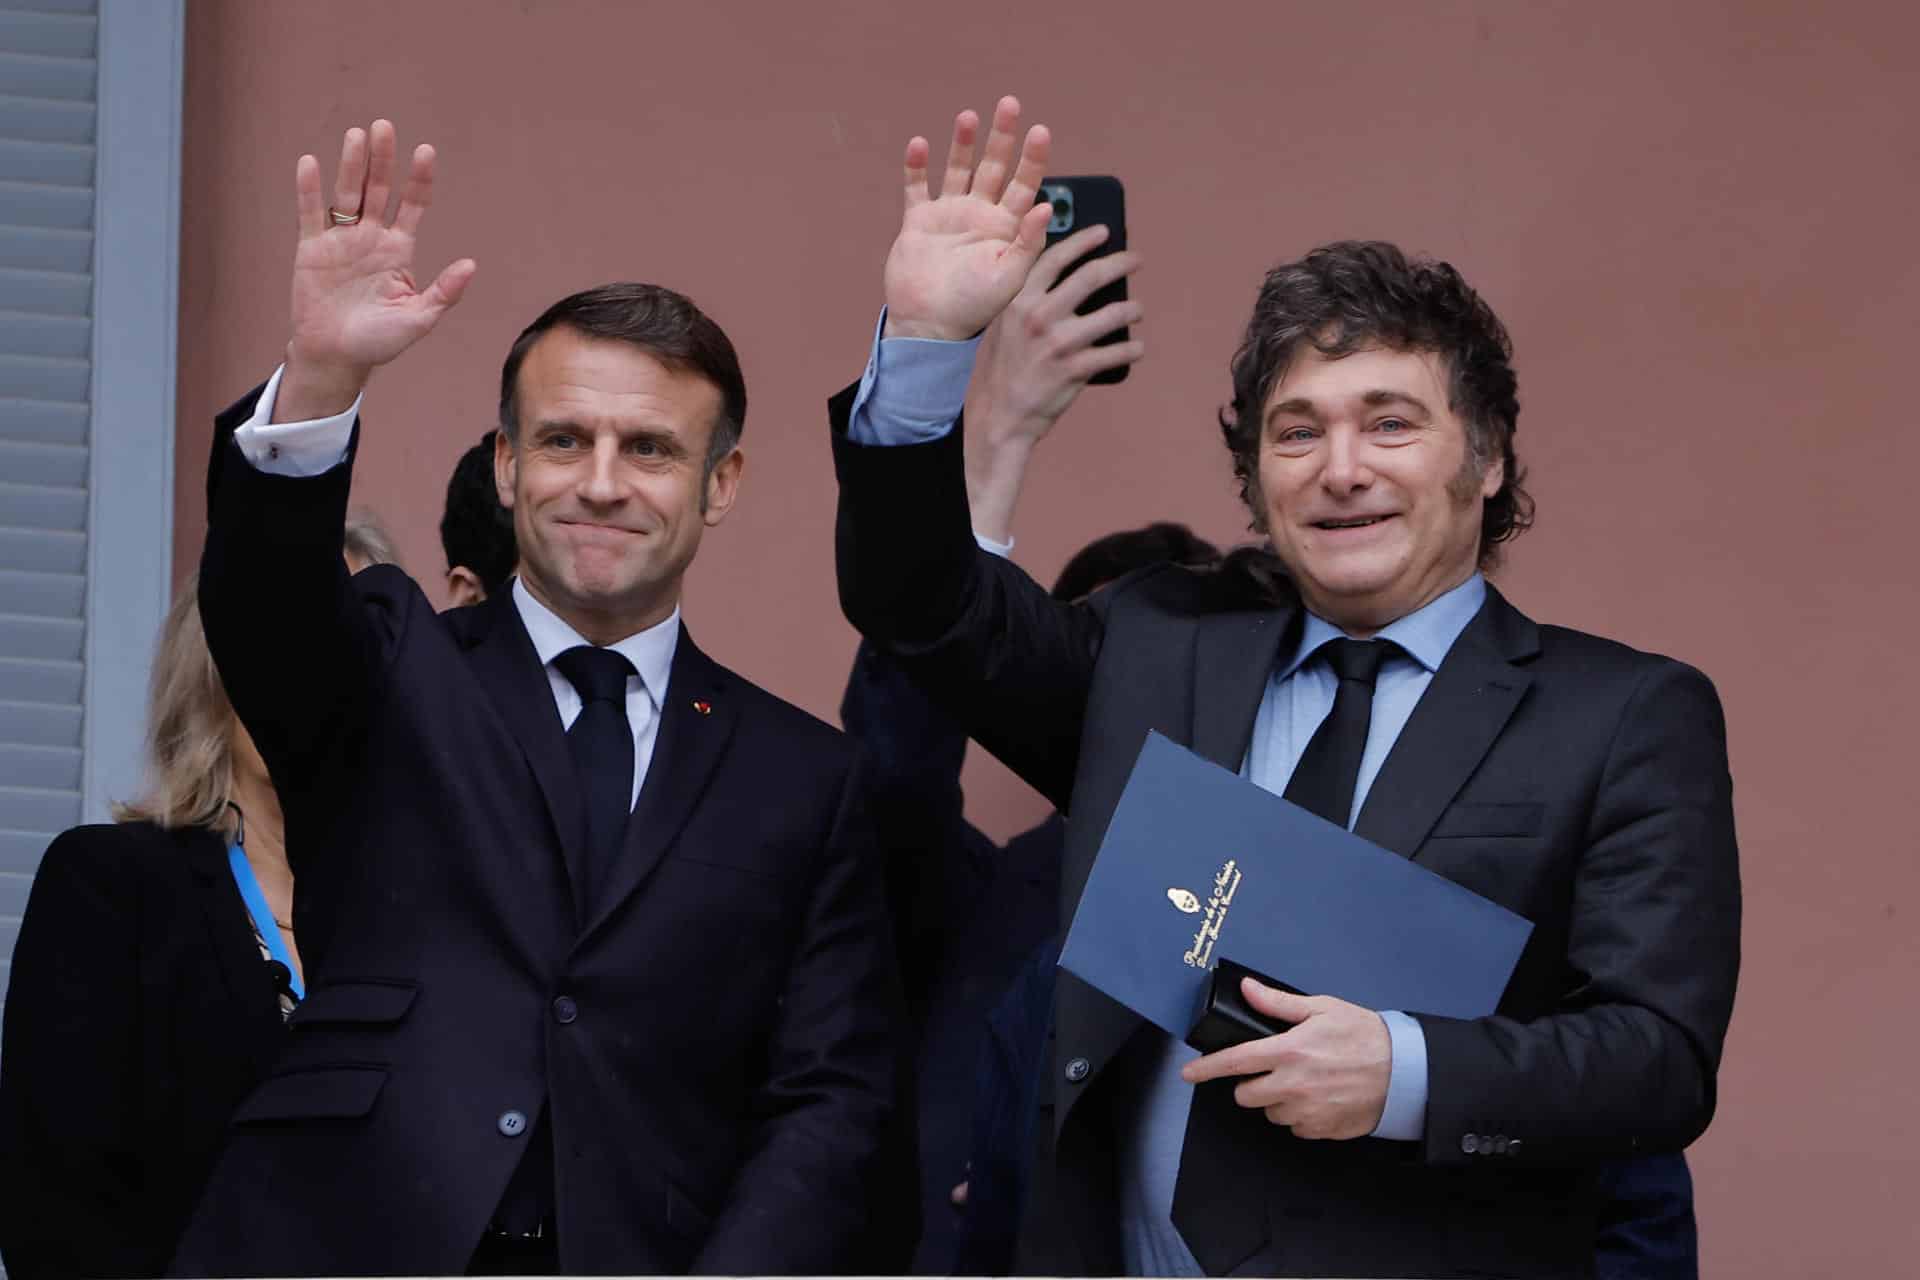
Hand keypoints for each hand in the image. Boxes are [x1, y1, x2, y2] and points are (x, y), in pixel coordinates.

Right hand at [276, 119, 476, 421]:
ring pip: (347, 194)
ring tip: (357, 135)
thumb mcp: (418, 319)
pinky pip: (310, 213)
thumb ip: (443, 292)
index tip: (426, 151)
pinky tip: (311, 163)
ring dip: (352, 165)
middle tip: (386, 126)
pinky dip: (309, 189)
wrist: (337, 357)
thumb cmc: (379, 341)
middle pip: (379, 190)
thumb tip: (471, 265)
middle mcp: (371, 238)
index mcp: (399, 250)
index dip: (419, 179)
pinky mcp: (311, 248)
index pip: (413, 205)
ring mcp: (341, 240)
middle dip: (383, 160)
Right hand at [883, 96, 1053, 341]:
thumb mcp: (1010, 277)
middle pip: (994, 167)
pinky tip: (920, 144)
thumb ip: (1029, 242)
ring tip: (968, 116)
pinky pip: (916, 188)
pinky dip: (916, 167)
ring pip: (957, 170)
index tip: (1040, 130)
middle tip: (1010, 104)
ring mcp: (948, 216)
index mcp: (1006, 228)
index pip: (1025, 184)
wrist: (930, 326)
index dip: (1033, 158)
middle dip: (1002, 136)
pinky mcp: (918, 222)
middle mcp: (979, 216)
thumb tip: (1045, 205)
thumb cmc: (974, 308)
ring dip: (962, 143)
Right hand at [960, 226, 1142, 543]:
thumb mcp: (1003, 325)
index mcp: (1019, 300)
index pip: (1056, 258)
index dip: (1084, 240)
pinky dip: (1132, 350)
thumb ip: (1028, 299)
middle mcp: (1039, 316)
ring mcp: (1059, 344)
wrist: (999, 416)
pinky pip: (1117, 352)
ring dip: (1132, 309)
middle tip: (1135, 260)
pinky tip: (1136, 348)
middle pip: (1091, 277)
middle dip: (1120, 263)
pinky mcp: (1075, 370)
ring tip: (1137, 310)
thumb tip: (1068, 277)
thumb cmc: (1002, 369)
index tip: (1105, 232)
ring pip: (1113, 314)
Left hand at [1180, 979, 1391, 1139]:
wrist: (1405, 1072)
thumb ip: (1278, 1004)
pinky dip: (1300, 1115)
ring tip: (1305, 1081)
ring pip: (1271, 1112)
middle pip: (1246, 1095)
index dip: (1206, 1069)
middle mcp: (1292, 1085)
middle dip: (1252, 1083)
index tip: (1188, 1073)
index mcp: (1288, 1052)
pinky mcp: (1321, 1129)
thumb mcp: (1322, 1008)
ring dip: (1278, 1100)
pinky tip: (1319, 1098)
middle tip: (1273, 1069)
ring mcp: (1306, 1111)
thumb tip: (1247, 989)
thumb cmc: (1364, 1036)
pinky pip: (1295, 1127)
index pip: (1234, 1062)